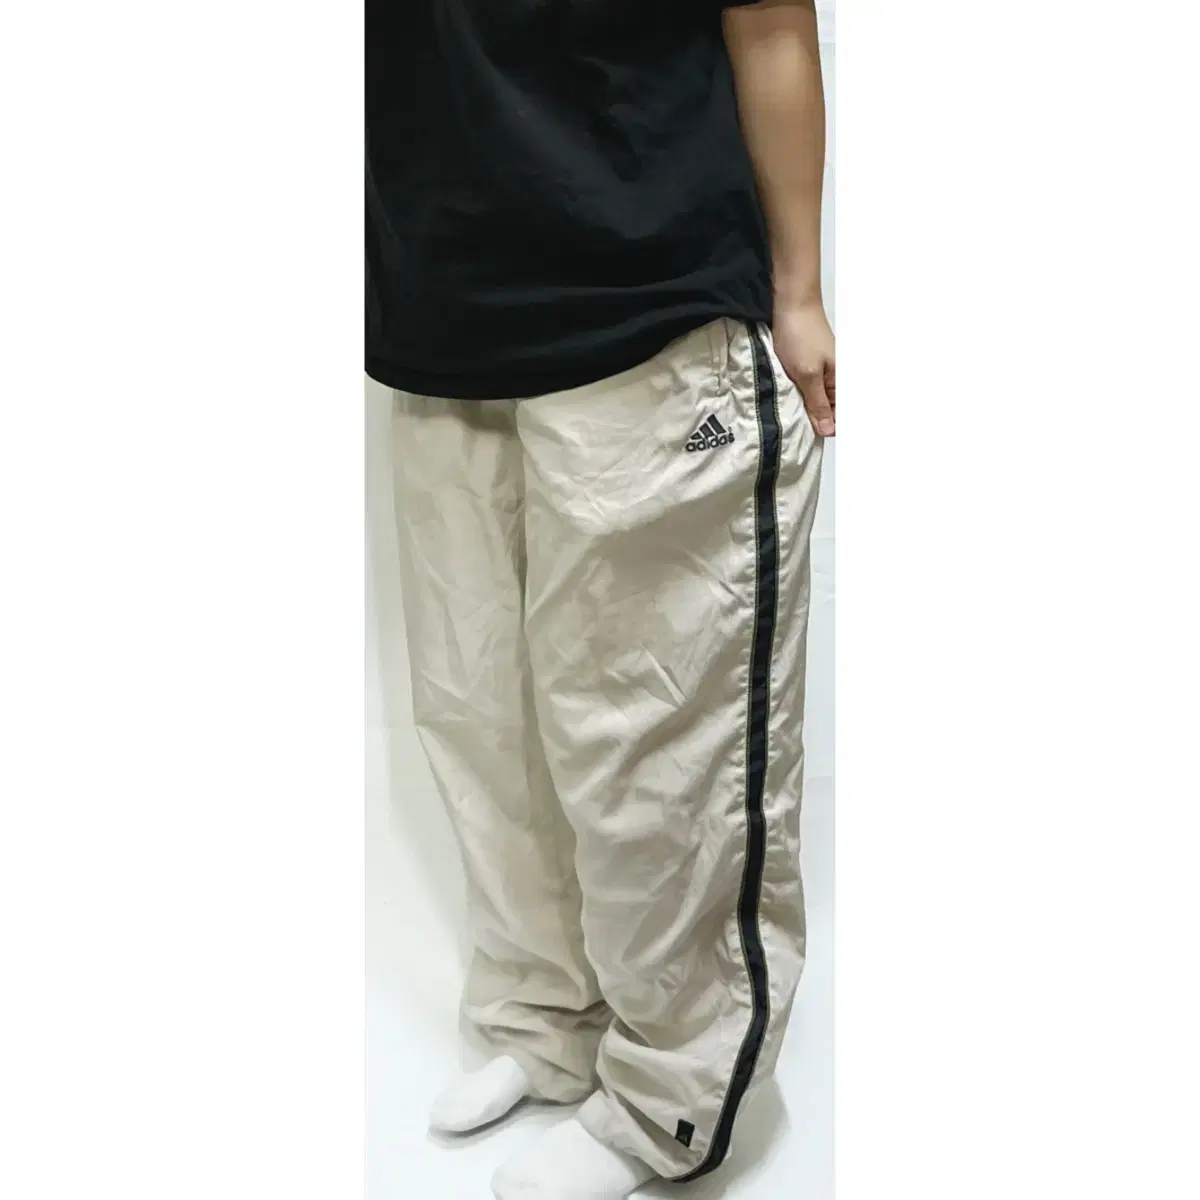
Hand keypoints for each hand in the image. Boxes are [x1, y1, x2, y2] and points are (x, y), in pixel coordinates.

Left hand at [772, 301, 835, 436]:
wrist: (791, 304)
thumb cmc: (801, 335)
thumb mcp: (808, 375)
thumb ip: (818, 404)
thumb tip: (829, 430)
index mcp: (841, 382)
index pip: (840, 417)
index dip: (827, 428)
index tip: (810, 436)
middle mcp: (835, 378)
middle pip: (828, 411)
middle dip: (814, 419)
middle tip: (794, 428)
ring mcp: (822, 371)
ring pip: (815, 400)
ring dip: (803, 407)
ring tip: (788, 414)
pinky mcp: (809, 366)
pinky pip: (806, 388)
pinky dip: (797, 393)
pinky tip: (786, 397)